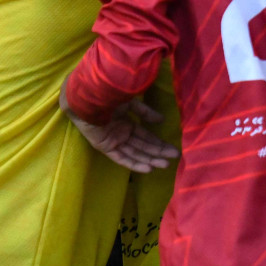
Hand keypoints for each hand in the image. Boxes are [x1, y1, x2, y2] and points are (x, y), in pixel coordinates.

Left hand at [60, 88, 178, 172]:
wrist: (91, 99)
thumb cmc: (109, 97)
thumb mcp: (131, 104)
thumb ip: (145, 113)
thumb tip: (161, 120)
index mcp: (127, 124)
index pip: (146, 136)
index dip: (159, 143)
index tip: (173, 149)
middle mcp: (121, 134)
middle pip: (143, 146)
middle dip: (158, 153)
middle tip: (174, 158)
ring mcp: (114, 141)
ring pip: (134, 154)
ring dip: (149, 160)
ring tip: (164, 165)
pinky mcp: (106, 147)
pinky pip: (121, 158)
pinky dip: (134, 164)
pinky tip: (148, 169)